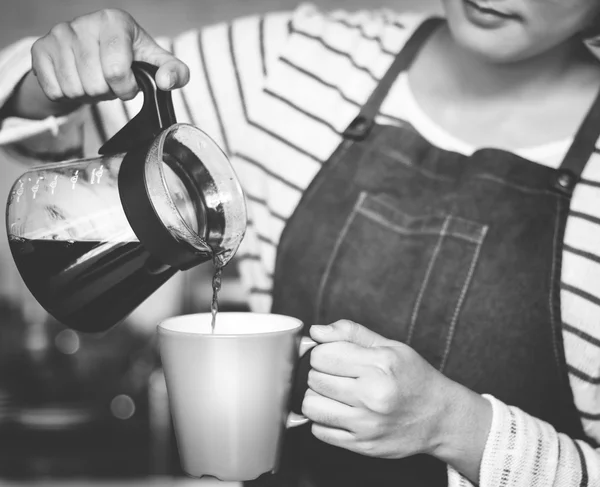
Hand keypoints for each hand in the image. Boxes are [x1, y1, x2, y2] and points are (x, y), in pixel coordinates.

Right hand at [8, 9, 188, 118]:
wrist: (92, 54)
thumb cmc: (128, 58)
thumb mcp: (156, 63)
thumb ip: (175, 73)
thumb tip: (166, 82)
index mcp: (115, 21)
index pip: (116, 70)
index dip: (124, 87)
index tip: (128, 84)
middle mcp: (83, 22)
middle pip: (94, 84)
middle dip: (106, 92)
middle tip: (109, 83)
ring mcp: (58, 34)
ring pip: (74, 89)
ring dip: (87, 95)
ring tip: (94, 81)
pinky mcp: (40, 49)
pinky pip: (55, 90)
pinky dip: (68, 95)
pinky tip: (77, 80)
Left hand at [303, 320, 491, 481]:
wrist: (441, 418)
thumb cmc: (415, 378)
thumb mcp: (389, 346)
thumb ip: (351, 333)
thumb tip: (316, 331)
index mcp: (379, 365)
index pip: (322, 355)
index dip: (322, 352)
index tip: (332, 356)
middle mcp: (372, 395)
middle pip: (314, 379)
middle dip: (320, 373)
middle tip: (337, 375)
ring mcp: (366, 424)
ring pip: (311, 406)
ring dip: (317, 397)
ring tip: (334, 394)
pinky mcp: (362, 445)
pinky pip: (319, 431)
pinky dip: (323, 420)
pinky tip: (339, 412)